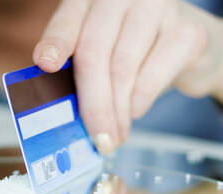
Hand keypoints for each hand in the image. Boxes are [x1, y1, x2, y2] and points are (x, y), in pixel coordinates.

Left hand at [33, 0, 222, 153]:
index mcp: (90, 1)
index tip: (46, 64)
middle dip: (91, 104)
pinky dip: (139, 103)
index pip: (67, 20)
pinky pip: (152, 76)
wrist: (189, 49)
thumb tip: (63, 117)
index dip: (55, 42)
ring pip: (121, 68)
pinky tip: (134, 112)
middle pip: (94, 52)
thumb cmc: (134, 54)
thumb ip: (77, 72)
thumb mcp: (100, 55)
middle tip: (94, 138)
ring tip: (112, 136)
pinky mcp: (185, 31)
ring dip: (114, 112)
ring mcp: (155, 8)